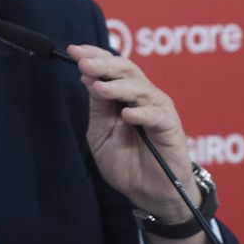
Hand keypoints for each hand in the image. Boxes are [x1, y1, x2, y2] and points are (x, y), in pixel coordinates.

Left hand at [67, 44, 196, 220]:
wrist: (147, 193)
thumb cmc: (125, 162)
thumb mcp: (101, 132)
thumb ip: (97, 106)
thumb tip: (86, 76)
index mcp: (124, 96)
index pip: (112, 68)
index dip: (94, 56)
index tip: (73, 51)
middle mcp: (143, 98)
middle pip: (127, 71)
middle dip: (104, 64)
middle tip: (83, 63)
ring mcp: (158, 112)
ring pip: (142, 89)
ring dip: (119, 86)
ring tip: (99, 86)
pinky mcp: (171, 130)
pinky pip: (158, 117)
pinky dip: (142, 113)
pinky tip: (126, 114)